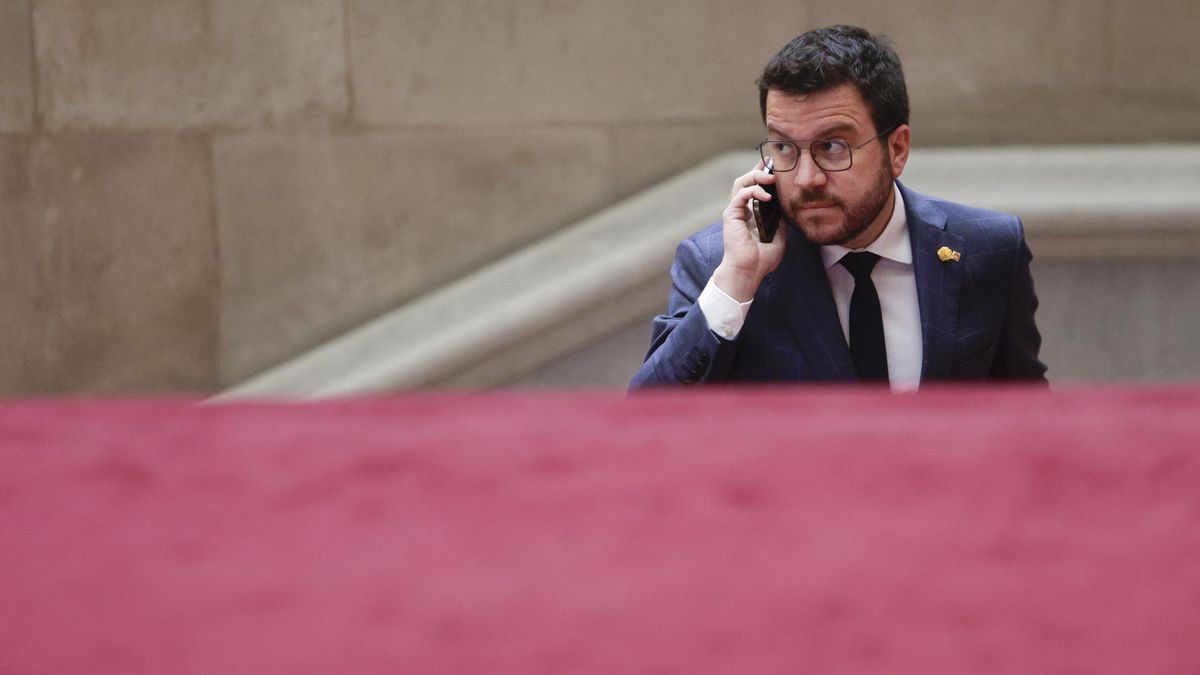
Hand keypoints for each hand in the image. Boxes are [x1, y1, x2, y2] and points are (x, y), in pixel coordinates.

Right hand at [712, 161, 785, 301]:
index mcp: (750, 214)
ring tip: (770, 178)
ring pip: (740, 183)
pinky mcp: (731, 215)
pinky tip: (766, 196)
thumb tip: (787, 210)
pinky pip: (740, 195)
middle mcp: (741, 210)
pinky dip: (753, 191)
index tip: (775, 167)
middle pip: (746, 180)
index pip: (754, 188)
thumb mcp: (779, 237)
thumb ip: (781, 223)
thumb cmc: (761, 261)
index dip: (763, 175)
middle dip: (759, 170)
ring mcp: (735, 212)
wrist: (749, 272)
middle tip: (773, 165)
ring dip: (755, 176)